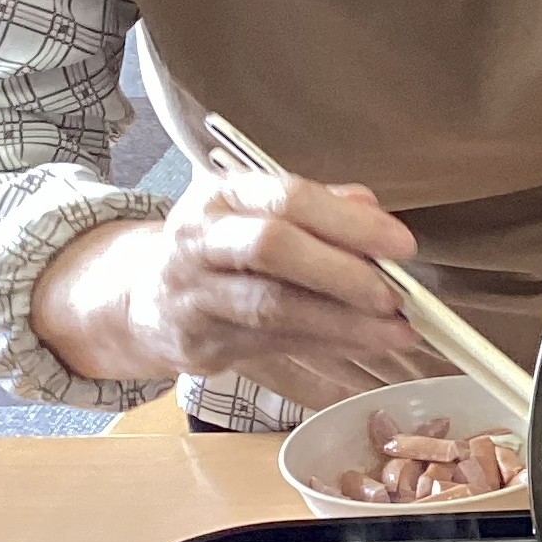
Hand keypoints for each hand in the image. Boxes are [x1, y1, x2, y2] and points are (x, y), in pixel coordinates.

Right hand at [37, 168, 434, 407]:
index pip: (288, 199)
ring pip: (274, 308)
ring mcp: (195, 294)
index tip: (401, 245)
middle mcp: (201, 239)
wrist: (139, 299)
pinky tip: (368, 344)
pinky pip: (276, 345)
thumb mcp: (259, 211)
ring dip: (344, 323)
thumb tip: (373, 207)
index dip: (348, 222)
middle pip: (273, 249)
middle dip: (343, 273)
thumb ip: (319, 207)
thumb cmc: (221, 247)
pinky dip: (329, 346)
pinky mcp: (201, 344)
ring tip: (398, 331)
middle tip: (397, 295)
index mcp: (224, 195)